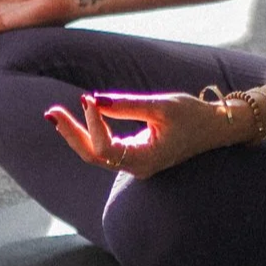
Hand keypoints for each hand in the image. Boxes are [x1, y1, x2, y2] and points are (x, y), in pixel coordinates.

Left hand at [44, 91, 241, 178]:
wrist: (214, 128)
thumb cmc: (192, 115)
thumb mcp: (162, 106)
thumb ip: (127, 105)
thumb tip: (93, 100)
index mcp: (145, 160)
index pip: (105, 148)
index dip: (92, 124)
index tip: (88, 99)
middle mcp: (136, 167)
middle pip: (93, 155)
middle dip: (70, 133)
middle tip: (50, 112)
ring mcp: (134, 163)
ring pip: (95, 154)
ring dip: (75, 134)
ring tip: (54, 114)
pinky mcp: (134, 155)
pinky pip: (104, 149)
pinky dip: (88, 133)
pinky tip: (74, 119)